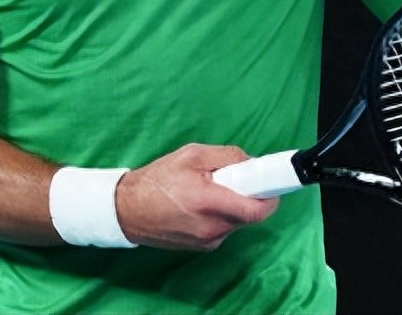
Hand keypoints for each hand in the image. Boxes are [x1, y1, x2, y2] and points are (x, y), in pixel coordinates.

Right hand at [115, 143, 278, 250]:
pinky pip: (225, 228)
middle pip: (250, 213)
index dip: (271, 195)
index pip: (258, 209)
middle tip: (231, 178)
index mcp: (210, 203)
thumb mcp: (193, 155)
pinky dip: (222, 214)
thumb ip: (228, 156)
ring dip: (233, 204)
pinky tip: (202, 204)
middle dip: (247, 194)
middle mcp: (212, 228)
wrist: (127, 210)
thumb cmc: (157, 181)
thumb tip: (251, 163)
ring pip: (238, 220)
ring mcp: (208, 241)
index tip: (274, 182)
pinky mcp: (203, 247)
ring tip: (209, 190)